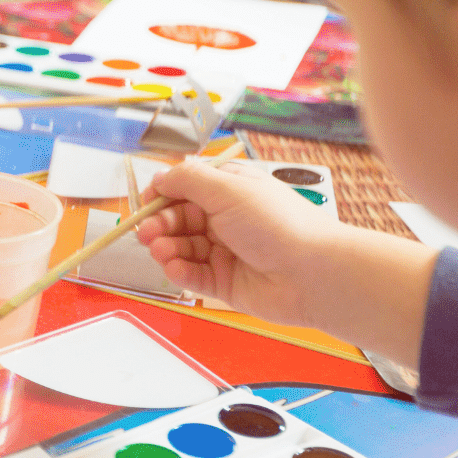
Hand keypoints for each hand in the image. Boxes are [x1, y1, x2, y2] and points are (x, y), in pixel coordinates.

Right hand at [135, 159, 346, 326]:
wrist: (313, 274)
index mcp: (230, 190)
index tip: (144, 202)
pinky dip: (179, 271)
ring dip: (165, 248)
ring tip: (160, 251)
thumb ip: (188, 180)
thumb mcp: (228, 188)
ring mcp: (225, 251)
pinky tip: (174, 268)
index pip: (185, 187)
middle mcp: (226, 219)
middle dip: (159, 223)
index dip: (162, 194)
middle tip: (146, 232)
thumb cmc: (278, 224)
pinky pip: (192, 275)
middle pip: (178, 218)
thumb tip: (159, 176)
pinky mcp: (224, 281)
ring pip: (181, 247)